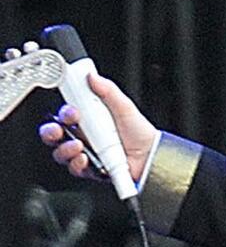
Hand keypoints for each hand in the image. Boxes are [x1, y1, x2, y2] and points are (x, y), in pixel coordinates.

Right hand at [38, 73, 158, 181]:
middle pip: (56, 135)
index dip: (65, 113)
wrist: (153, 155)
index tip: (73, 112)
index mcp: (89, 120)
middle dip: (50, 132)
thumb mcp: (124, 107)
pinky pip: (76, 168)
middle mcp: (84, 137)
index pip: (66, 115)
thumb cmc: (140, 132)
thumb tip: (93, 76)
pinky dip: (77, 164)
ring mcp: (87, 154)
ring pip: (62, 153)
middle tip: (58, 130)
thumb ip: (109, 91)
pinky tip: (85, 159)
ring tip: (78, 146)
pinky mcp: (92, 170)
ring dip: (64, 149)